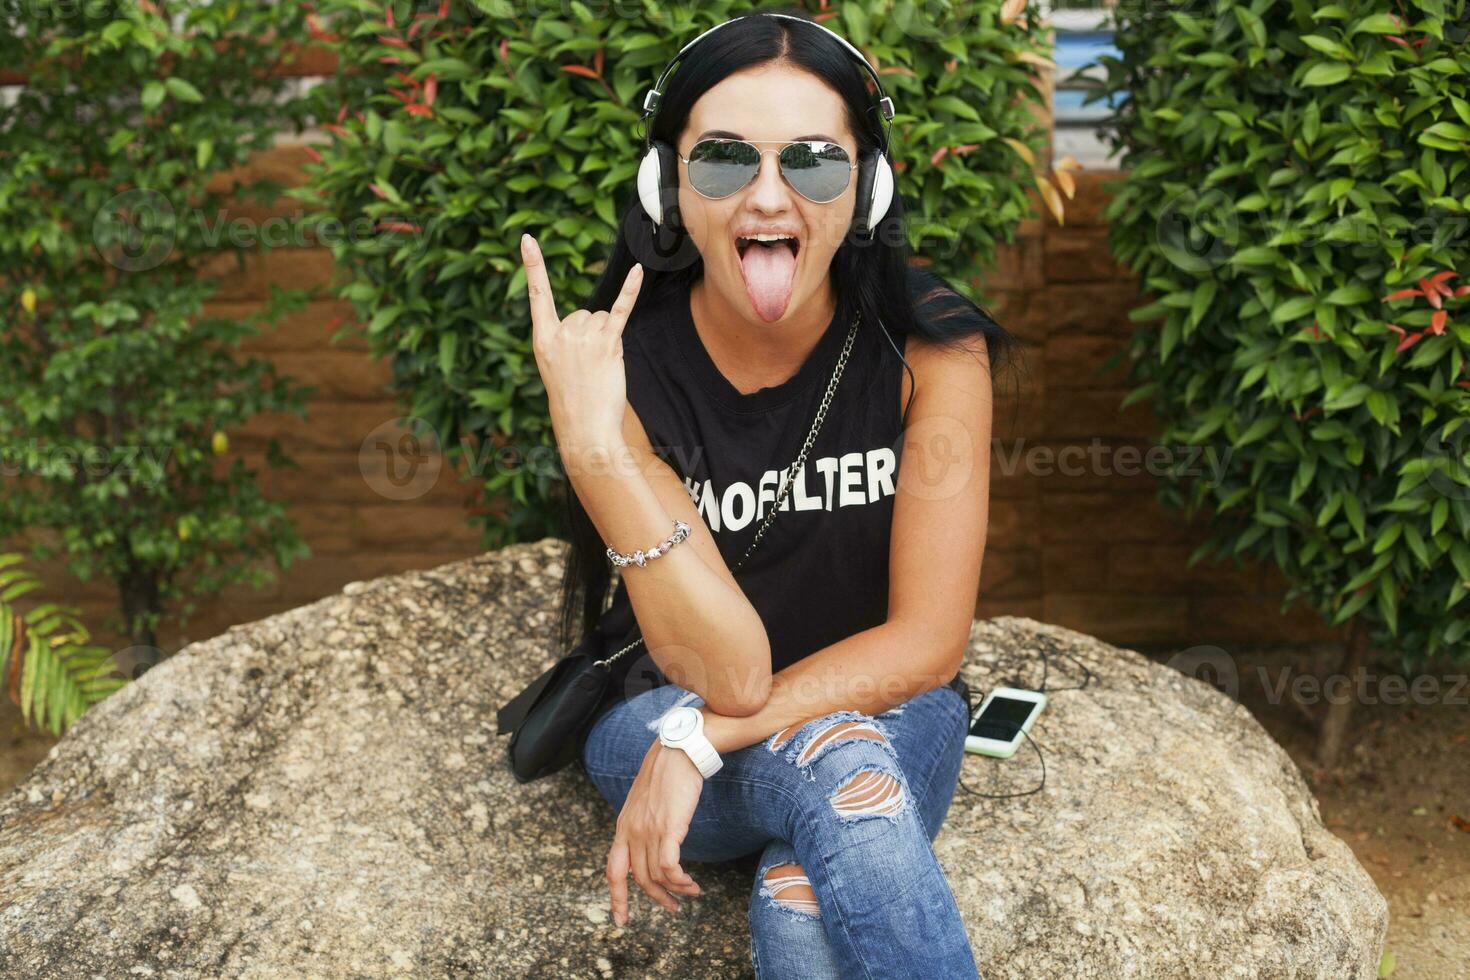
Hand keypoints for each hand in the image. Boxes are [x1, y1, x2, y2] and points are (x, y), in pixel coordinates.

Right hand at [521, 233, 642, 450]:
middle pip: (582, 313)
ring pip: (600, 319)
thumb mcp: (555, 368)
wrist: (585, 428)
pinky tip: (639, 272)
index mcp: (542, 339)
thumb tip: (592, 319)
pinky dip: (630, 290)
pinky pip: (620, 309)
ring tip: (599, 367)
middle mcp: (561, 333)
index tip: (527, 238)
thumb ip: (565, 340)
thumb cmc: (573, 402)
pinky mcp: (608, 343)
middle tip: (587, 368)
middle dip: (591, 336)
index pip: (537, 295)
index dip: (532, 265)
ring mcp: (584, 337)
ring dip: (606, 340)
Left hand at [606, 739, 704, 925]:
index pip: (613, 871)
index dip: (617, 898)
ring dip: (676, 891)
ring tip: (692, 891)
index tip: (621, 920)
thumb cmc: (666, 774)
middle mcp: (631, 832)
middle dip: (657, 899)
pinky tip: (691, 883)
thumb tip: (651, 843)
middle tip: (673, 909)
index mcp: (623, 828)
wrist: (678, 752)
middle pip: (639, 880)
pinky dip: (679, 881)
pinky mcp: (668, 828)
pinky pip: (669, 867)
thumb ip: (642, 825)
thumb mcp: (644, 803)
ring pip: (657, 876)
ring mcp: (648, 831)